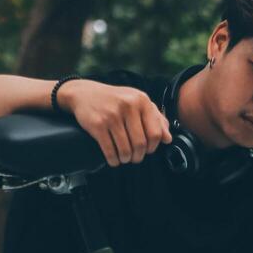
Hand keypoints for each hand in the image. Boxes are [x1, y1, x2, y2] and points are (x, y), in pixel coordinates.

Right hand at [59, 79, 173, 166]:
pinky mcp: (98, 124)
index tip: (147, 150)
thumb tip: (168, 138)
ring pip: (125, 149)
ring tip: (124, 158)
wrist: (84, 93)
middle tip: (135, 157)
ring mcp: (112, 115)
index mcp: (141, 100)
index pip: (155, 133)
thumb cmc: (115, 100)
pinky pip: (109, 150)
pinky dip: (113, 160)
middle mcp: (128, 106)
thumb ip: (156, 118)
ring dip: (125, 159)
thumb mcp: (137, 102)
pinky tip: (113, 159)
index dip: (153, 147)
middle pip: (140, 144)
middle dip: (138, 156)